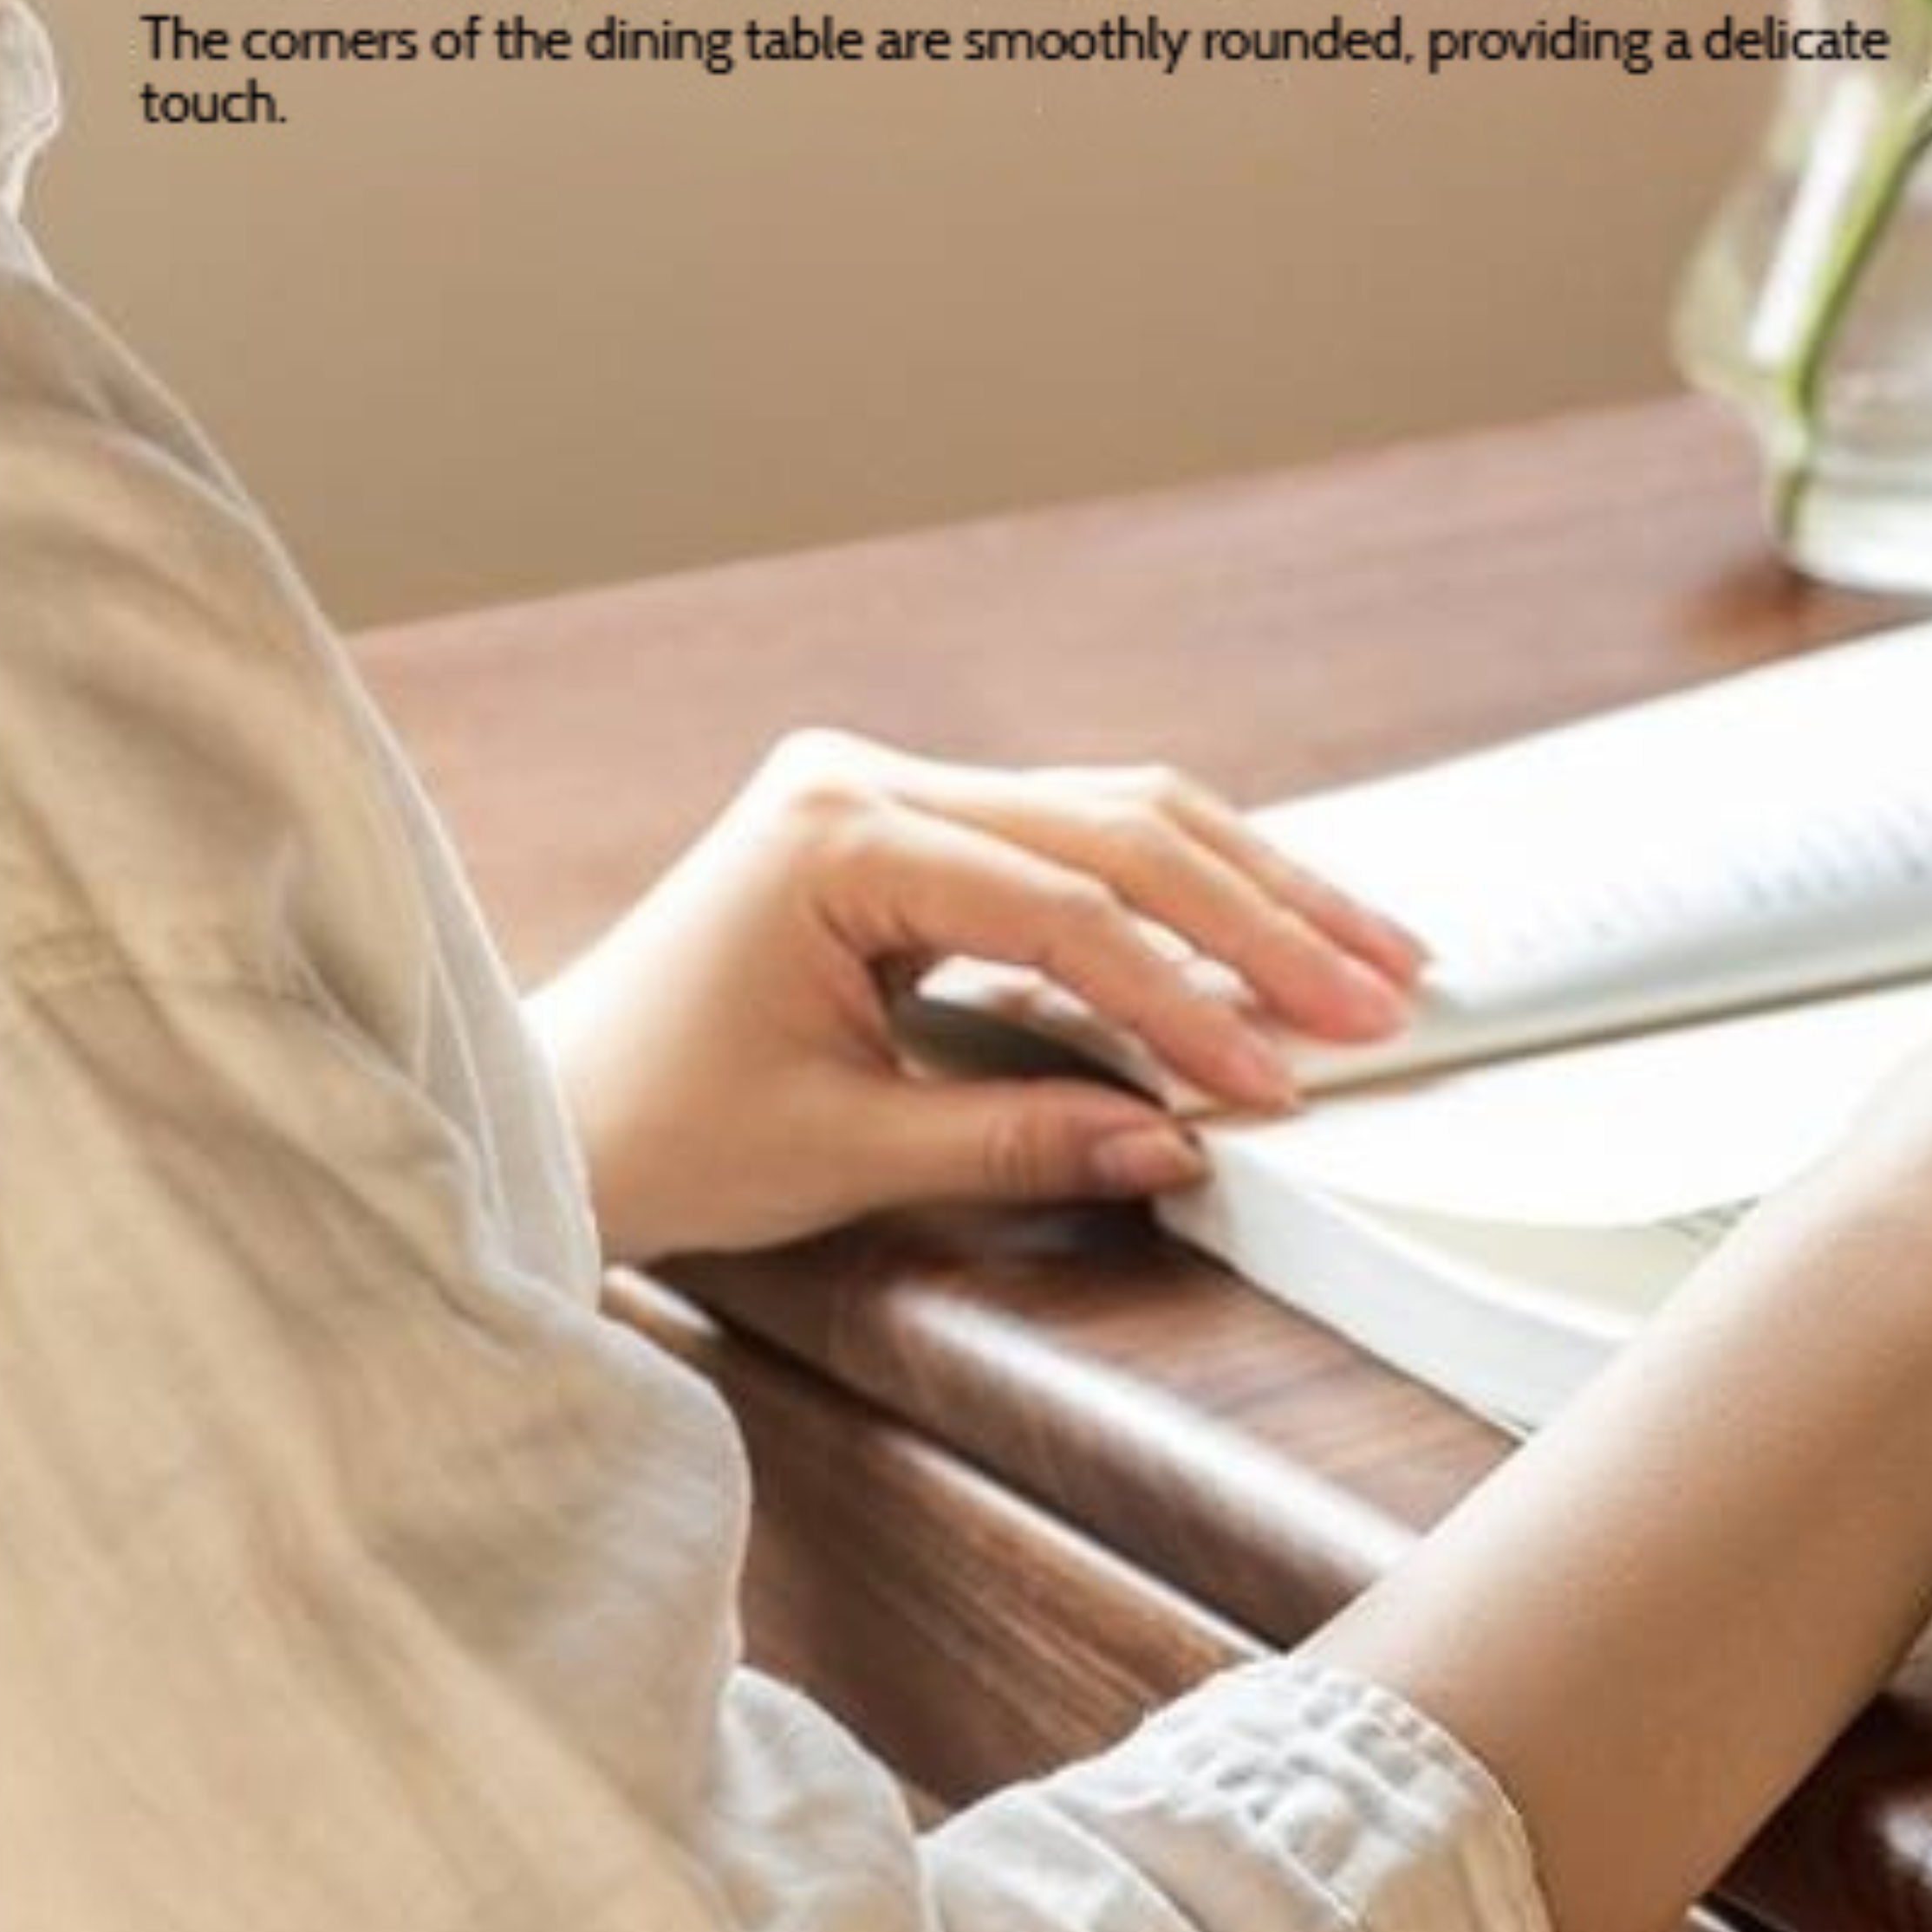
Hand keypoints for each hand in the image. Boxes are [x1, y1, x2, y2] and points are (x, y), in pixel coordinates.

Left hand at [529, 727, 1425, 1262]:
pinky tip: (1268, 937)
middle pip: (1119, 827)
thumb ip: (1021, 1141)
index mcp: (836, 836)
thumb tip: (1180, 1148)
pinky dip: (1178, 898)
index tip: (1277, 1084)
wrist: (550, 1109)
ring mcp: (888, 788)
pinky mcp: (909, 830)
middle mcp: (865, 778)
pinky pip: (1074, 843)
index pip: (1067, 910)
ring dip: (1247, 891)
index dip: (1188, 1004)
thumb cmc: (662, 1130)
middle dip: (1263, 920)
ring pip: (1116, 814)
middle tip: (1381, 993)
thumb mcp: (847, 1153)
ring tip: (1366, 955)